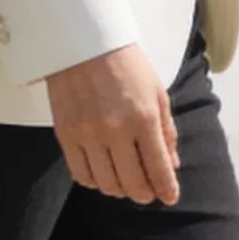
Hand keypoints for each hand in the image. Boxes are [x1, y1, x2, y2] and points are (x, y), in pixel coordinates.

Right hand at [45, 43, 180, 205]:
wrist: (84, 42)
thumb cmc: (126, 64)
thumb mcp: (156, 92)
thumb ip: (166, 131)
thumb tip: (172, 166)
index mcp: (143, 117)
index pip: (158, 168)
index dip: (166, 189)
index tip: (170, 197)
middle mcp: (116, 130)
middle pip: (133, 184)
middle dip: (145, 194)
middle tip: (149, 192)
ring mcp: (88, 135)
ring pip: (107, 184)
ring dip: (121, 189)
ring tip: (126, 181)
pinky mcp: (66, 135)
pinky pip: (81, 175)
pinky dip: (95, 181)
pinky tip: (103, 173)